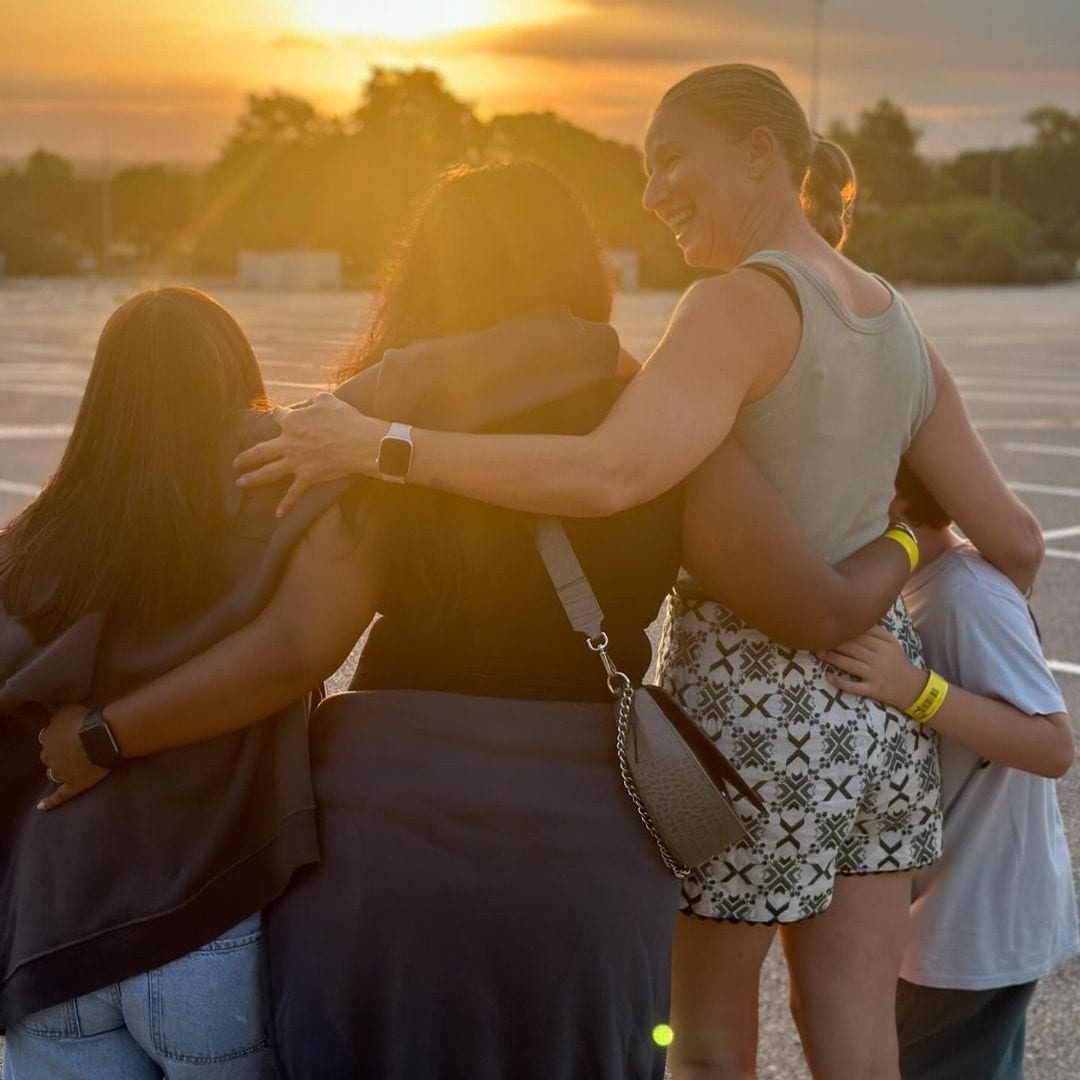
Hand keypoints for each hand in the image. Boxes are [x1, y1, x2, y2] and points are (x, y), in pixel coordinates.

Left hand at [38, 704, 110, 810]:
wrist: (101, 738)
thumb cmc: (86, 720)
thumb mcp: (67, 709)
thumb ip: (57, 714)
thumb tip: (49, 710)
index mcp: (48, 737)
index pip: (47, 737)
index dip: (57, 736)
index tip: (67, 733)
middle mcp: (49, 756)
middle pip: (49, 756)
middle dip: (57, 753)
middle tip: (72, 747)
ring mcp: (60, 772)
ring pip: (53, 773)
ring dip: (58, 770)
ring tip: (71, 766)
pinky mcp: (72, 785)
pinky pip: (59, 796)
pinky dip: (50, 802)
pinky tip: (41, 807)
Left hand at [234, 395, 388, 517]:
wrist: (358, 443)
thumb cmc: (345, 419)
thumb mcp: (326, 400)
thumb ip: (311, 401)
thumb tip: (306, 405)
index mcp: (292, 422)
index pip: (278, 415)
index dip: (279, 414)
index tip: (279, 414)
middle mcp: (288, 443)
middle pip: (261, 450)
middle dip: (246, 456)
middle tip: (235, 462)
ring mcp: (296, 462)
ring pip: (268, 472)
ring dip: (252, 478)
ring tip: (240, 482)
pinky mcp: (307, 478)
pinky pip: (293, 494)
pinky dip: (285, 504)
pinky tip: (277, 514)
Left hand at [818, 625, 926, 712]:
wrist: (914, 688)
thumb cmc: (898, 662)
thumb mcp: (892, 643)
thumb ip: (877, 631)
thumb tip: (859, 618)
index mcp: (882, 645)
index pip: (860, 635)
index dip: (843, 631)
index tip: (828, 626)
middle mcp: (877, 658)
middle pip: (852, 648)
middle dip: (833, 643)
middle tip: (816, 638)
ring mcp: (874, 675)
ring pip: (850, 664)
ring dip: (832, 658)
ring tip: (818, 653)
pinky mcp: (873, 690)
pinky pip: (855, 687)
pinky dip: (841, 682)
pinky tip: (829, 677)